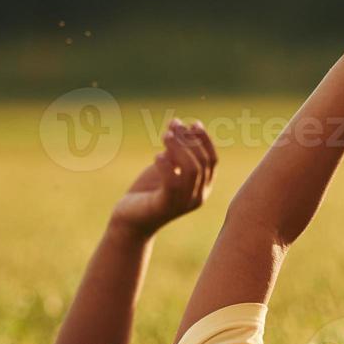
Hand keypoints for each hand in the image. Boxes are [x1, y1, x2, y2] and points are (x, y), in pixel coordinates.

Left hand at [111, 119, 217, 237]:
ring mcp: (183, 203)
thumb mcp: (165, 167)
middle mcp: (198, 196)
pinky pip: (173, 183)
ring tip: (165, 135)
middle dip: (190, 140)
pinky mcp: (166, 206)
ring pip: (191, 170)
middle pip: (202, 163)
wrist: (130, 220)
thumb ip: (174, 151)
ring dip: (179, 148)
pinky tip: (156, 156)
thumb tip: (179, 126)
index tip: (194, 123)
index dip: (205, 141)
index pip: (212, 161)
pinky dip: (167, 166)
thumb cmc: (149, 192)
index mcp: (202, 187)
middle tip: (174, 125)